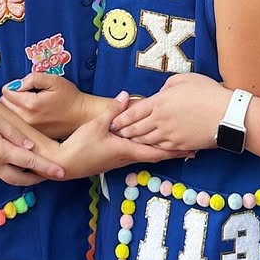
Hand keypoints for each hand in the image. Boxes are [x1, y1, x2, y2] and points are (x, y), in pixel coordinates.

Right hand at [0, 102, 65, 185]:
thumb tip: (31, 147)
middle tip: (52, 174)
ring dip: (25, 178)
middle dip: (38, 178)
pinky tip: (17, 165)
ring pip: (9, 179)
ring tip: (38, 171)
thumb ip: (14, 134)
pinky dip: (12, 173)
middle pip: (21, 179)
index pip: (30, 162)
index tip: (62, 172)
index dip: (47, 168)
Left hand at [1, 72, 100, 138]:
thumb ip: (32, 78)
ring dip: (14, 108)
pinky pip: (18, 125)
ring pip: (9, 116)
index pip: (6, 93)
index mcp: (30, 104)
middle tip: (24, 93)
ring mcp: (30, 129)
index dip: (12, 86)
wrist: (82, 115)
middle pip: (4, 105)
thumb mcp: (54, 80)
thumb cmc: (69, 96)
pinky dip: (20, 118)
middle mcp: (27, 119)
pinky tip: (32, 114)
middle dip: (10, 97)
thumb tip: (17, 84)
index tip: (22, 86)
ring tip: (28, 104)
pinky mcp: (33, 135)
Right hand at [59, 95, 191, 178]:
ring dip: (163, 151)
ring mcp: (122, 159)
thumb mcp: (96, 126)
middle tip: (193, 148)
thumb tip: (126, 95)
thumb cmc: (81, 146)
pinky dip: (149, 149)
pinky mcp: (115, 159)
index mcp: (127, 149)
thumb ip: (113, 111)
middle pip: (156, 154)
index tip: (190, 148)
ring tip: (178, 146)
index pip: (156, 151)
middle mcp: (128, 157)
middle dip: (174, 152)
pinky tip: (151, 144)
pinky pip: (137, 154)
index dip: (174, 150)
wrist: (66, 164)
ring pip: (147, 154)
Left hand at [109, 72, 230, 151]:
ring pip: (146, 141)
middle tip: (116, 135)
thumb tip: (162, 92)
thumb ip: (168, 85)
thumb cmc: (208, 92)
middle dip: (124, 132)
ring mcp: (170, 135)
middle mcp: (161, 120)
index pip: (134, 112)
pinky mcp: (180, 146)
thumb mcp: (185, 79)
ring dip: (135, 142)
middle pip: (137, 129)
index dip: (122, 118)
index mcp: (160, 102)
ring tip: (128, 142)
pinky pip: (161, 149)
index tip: (113, 122)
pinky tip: (148, 148)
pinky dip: (152, 149)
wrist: (227, 115)